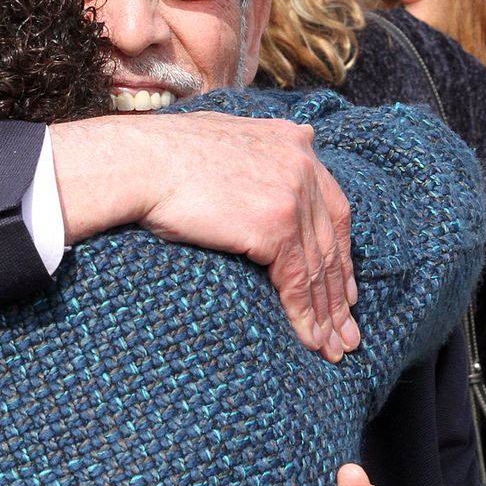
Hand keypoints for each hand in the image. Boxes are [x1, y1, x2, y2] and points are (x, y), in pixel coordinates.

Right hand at [49, 112, 357, 358]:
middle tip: (346, 334)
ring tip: (332, 348)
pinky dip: (305, 316)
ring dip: (326, 315)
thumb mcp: (221, 137)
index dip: (339, 255)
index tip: (343, 291)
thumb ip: (255, 149)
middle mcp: (302, 165)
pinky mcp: (277, 225)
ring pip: (318, 267)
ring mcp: (293, 195)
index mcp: (293, 142)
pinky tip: (311, 341)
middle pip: (332, 243)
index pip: (333, 209)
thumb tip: (269, 154)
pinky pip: (297, 282)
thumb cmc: (161, 155)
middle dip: (338, 294)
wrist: (139, 163)